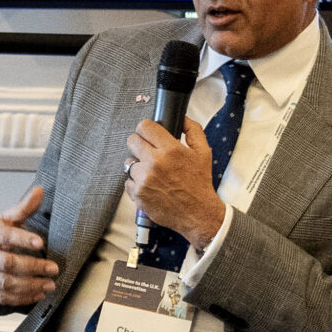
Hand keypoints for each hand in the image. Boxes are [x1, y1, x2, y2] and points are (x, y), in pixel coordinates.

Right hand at [0, 186, 58, 307]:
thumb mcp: (2, 221)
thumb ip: (22, 208)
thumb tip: (39, 191)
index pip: (5, 236)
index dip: (23, 239)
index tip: (41, 243)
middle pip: (7, 263)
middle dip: (32, 267)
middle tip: (52, 268)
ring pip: (6, 283)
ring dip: (30, 285)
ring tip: (49, 284)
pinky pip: (3, 298)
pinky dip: (22, 298)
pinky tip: (37, 294)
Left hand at [125, 118, 227, 249]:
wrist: (197, 213)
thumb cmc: (200, 183)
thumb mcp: (203, 152)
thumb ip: (193, 131)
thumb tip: (182, 118)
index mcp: (170, 150)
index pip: (144, 127)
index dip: (147, 128)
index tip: (149, 133)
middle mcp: (154, 163)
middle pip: (132, 141)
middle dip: (140, 143)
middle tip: (149, 151)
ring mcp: (144, 179)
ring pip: (128, 162)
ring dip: (138, 165)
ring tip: (152, 172)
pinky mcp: (137, 194)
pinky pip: (128, 181)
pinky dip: (136, 182)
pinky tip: (150, 185)